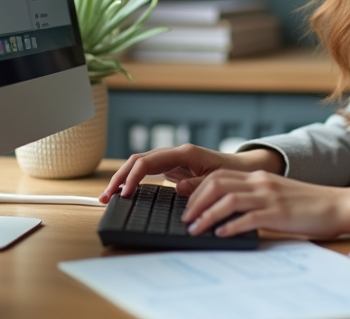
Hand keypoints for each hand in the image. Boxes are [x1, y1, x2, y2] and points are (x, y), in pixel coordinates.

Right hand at [99, 144, 282, 201]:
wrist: (243, 169)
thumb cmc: (233, 173)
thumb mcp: (219, 179)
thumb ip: (199, 183)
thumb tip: (178, 188)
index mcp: (185, 153)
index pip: (149, 162)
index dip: (133, 177)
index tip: (124, 193)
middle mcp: (175, 154)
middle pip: (138, 161)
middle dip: (120, 177)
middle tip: (106, 196)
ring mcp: (172, 161)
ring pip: (140, 165)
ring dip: (123, 179)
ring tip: (108, 196)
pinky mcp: (172, 169)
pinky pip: (147, 173)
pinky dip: (133, 181)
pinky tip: (124, 194)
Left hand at [181, 171, 349, 239]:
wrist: (338, 205)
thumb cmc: (308, 204)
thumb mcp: (277, 194)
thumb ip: (255, 198)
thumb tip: (227, 212)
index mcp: (259, 177)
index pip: (218, 176)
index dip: (197, 190)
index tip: (187, 206)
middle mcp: (261, 182)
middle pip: (217, 184)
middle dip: (195, 201)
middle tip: (185, 218)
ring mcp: (269, 197)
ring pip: (227, 199)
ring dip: (206, 215)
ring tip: (196, 229)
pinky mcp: (278, 213)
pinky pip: (248, 218)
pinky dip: (230, 226)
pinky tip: (220, 234)